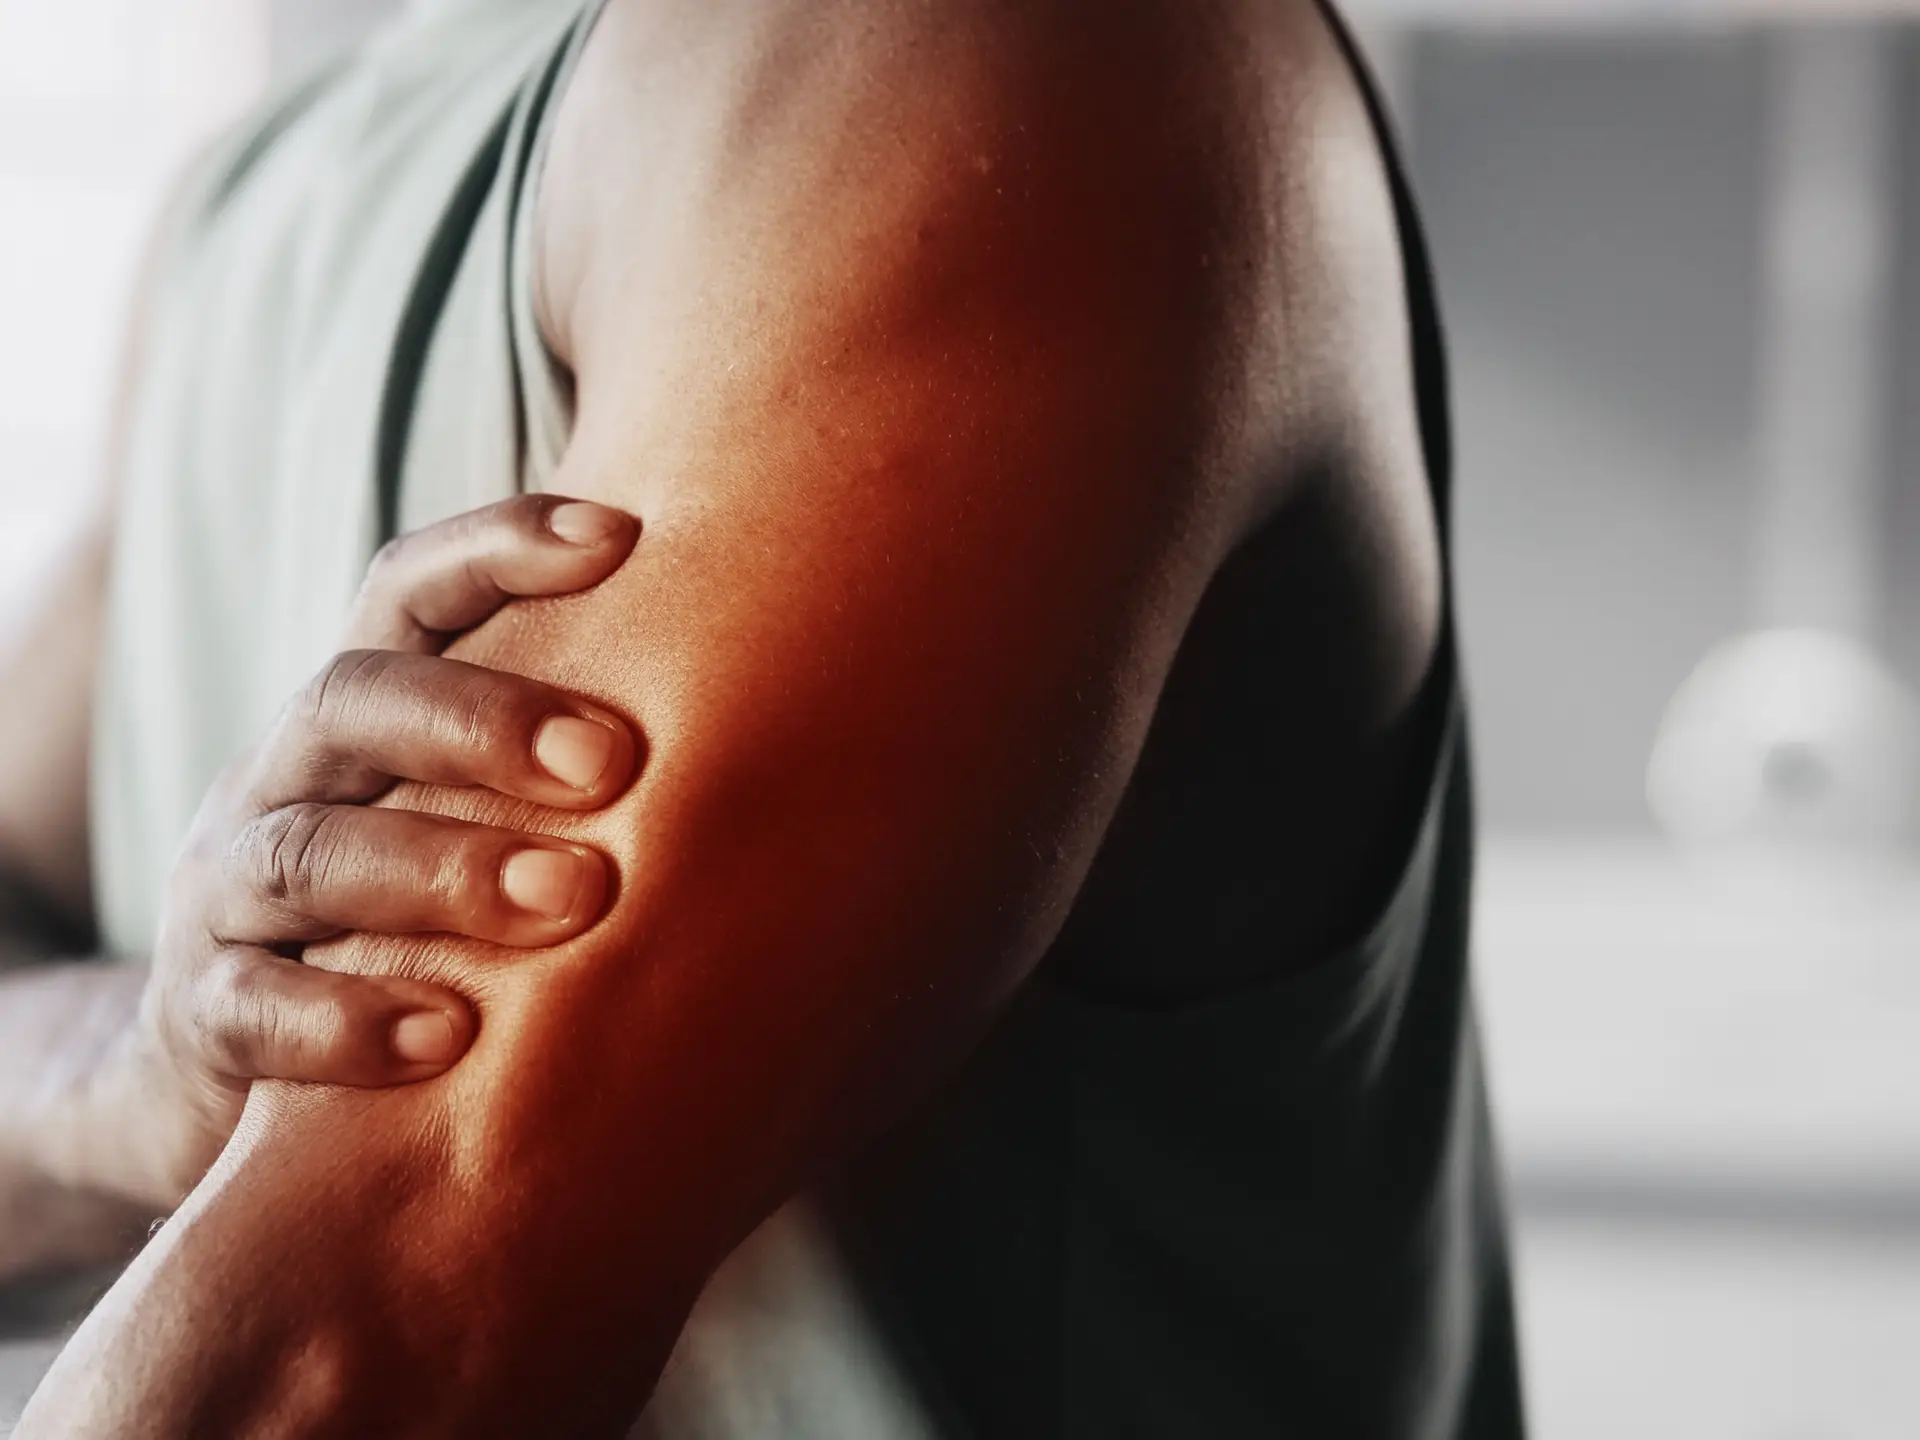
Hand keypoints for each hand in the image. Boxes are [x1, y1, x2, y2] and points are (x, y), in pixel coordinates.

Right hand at [103, 495, 640, 1206]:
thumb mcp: (467, 821)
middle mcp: (284, 779)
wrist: (227, 1063)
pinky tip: (448, 1035)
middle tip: (614, 761)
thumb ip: (570, 774)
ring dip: (442, 869)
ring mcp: (226, 893)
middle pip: (354, 701)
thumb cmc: (412, 918)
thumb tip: (795, 736)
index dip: (498, 547)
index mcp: (360, 717)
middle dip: (484, 720)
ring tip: (571, 900)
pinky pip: (249, 1006)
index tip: (624, 533)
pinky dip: (345, 1021)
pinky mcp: (200, 1013)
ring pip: (308, 850)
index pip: (406, 592)